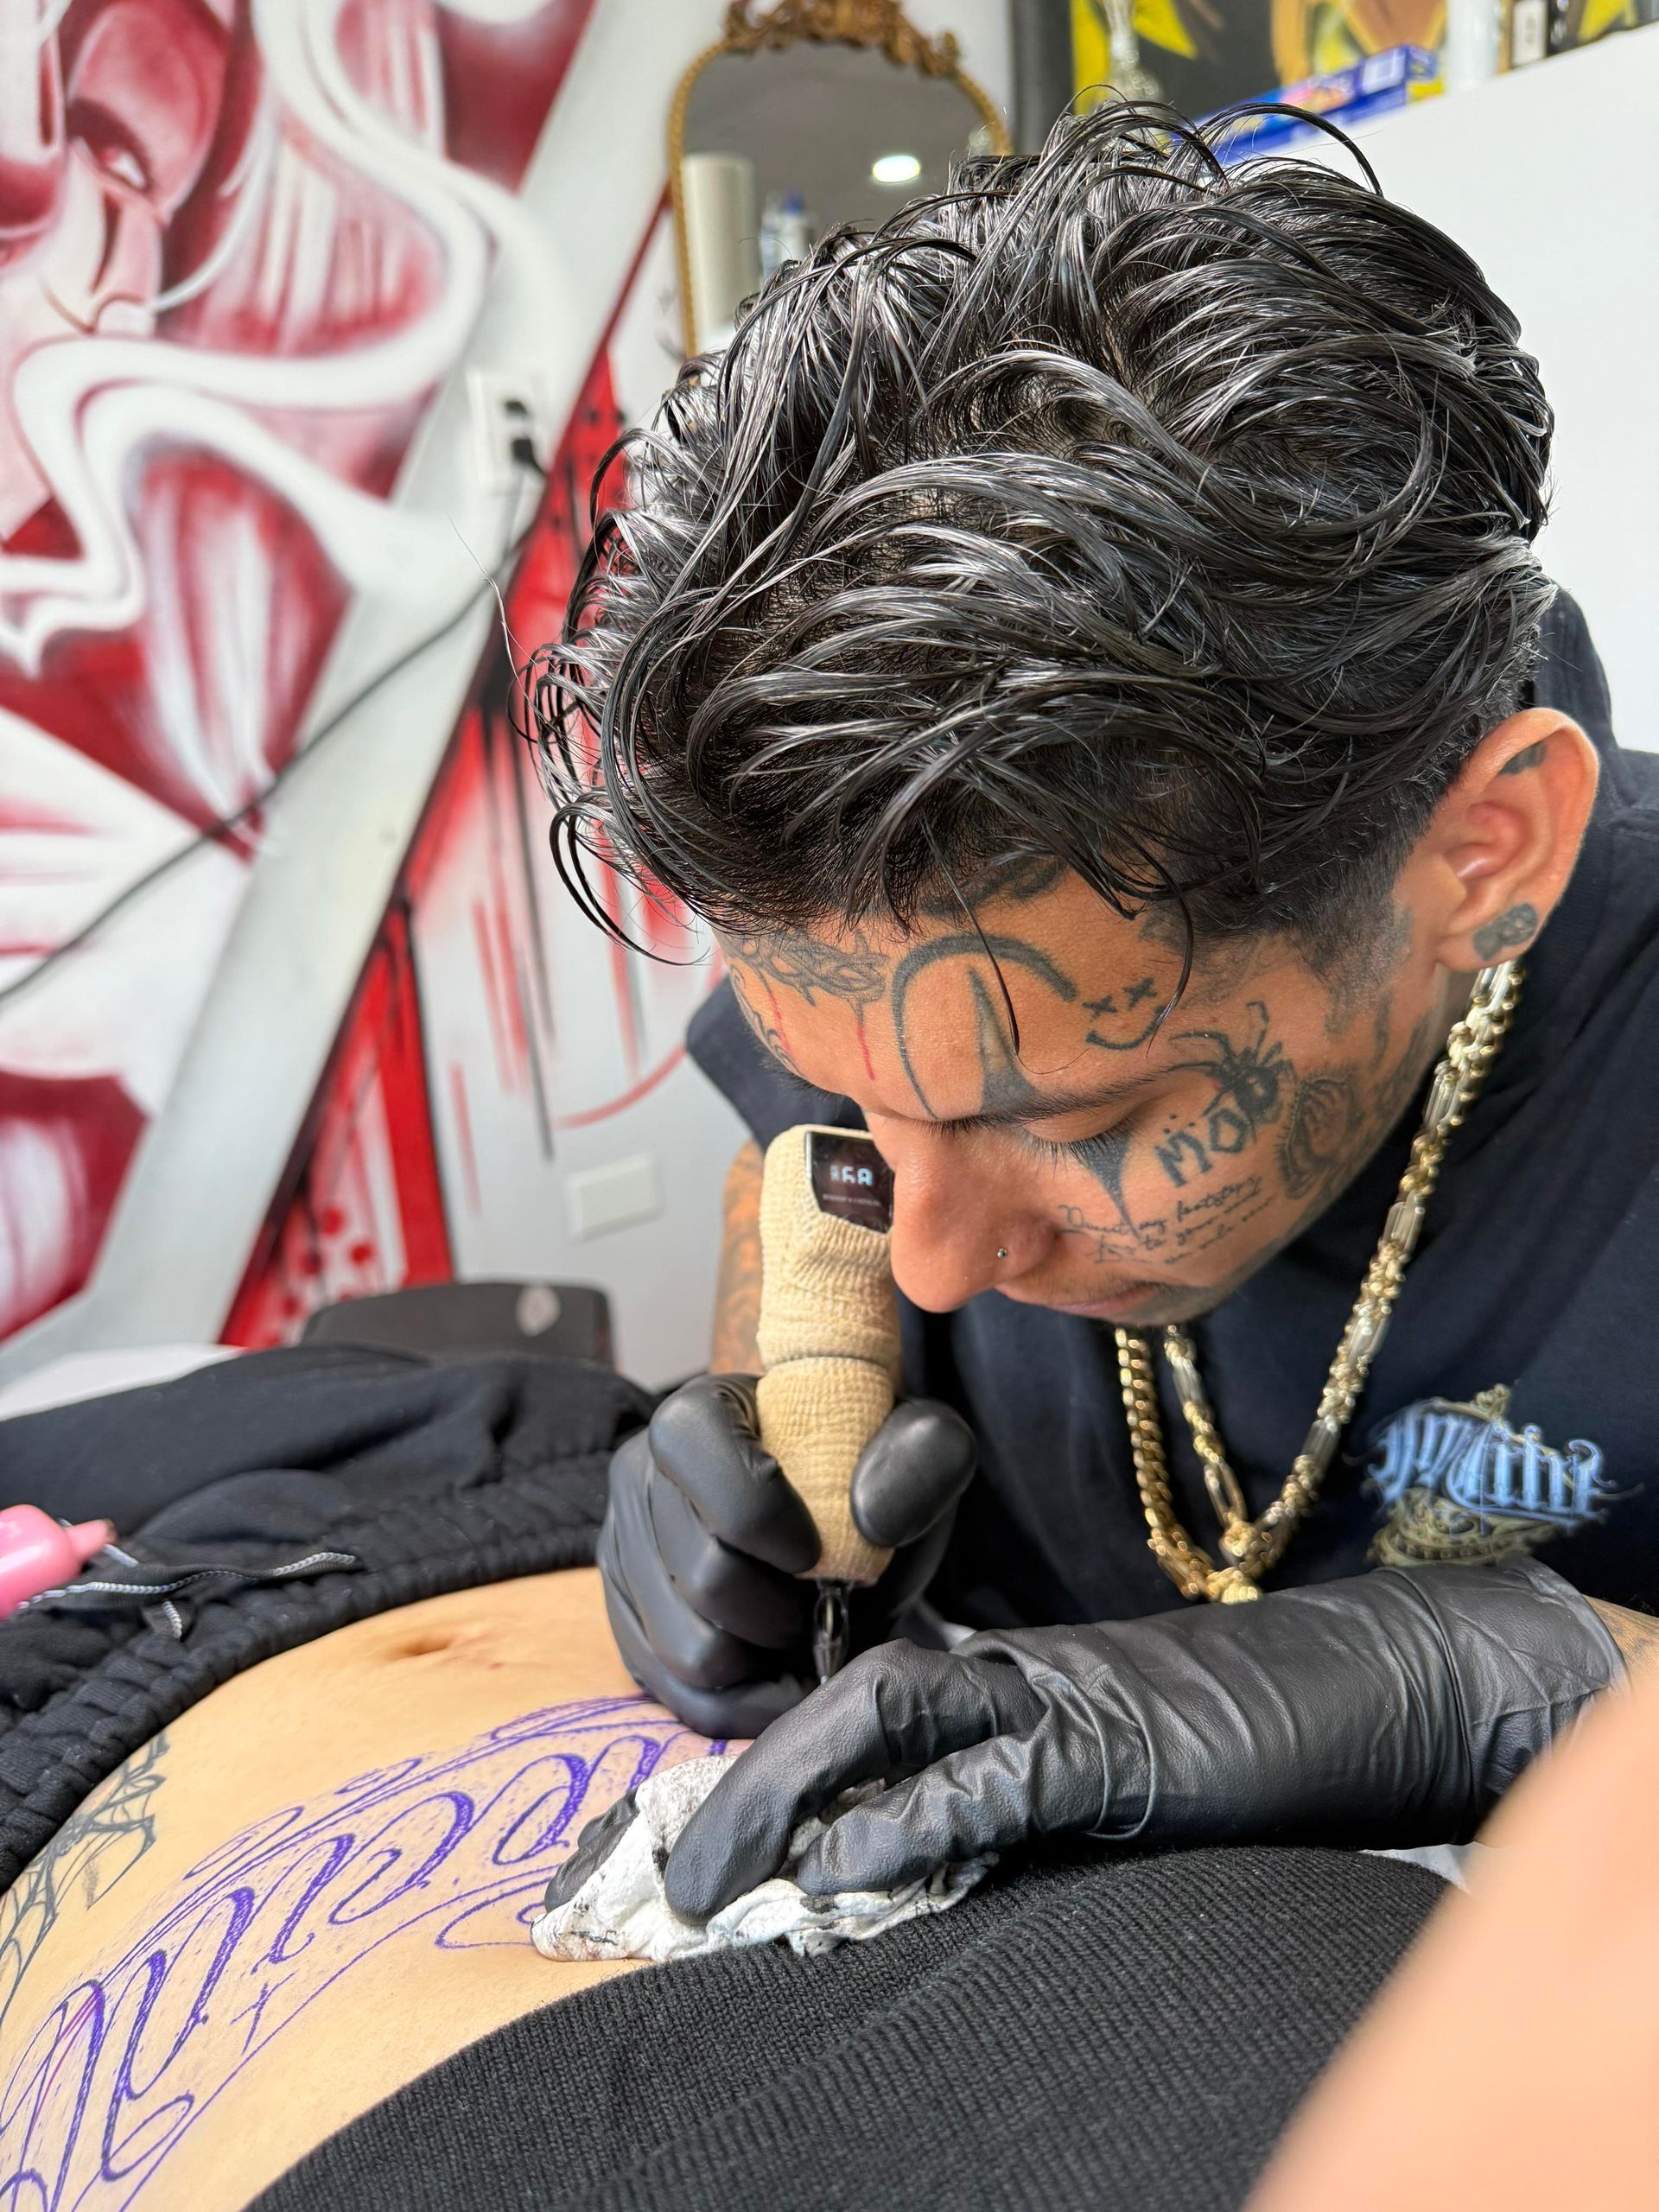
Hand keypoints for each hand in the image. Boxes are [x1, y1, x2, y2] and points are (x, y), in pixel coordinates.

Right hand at [599, 1373, 975, 1737]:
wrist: (845, 1517)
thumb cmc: (871, 1478)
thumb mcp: (918, 1451)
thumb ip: (918, 1460)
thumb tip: (872, 1515)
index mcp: (701, 1413)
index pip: (698, 1452)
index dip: (765, 1515)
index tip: (820, 1549)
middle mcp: (640, 1479)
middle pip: (706, 1576)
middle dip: (787, 1608)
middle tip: (825, 1600)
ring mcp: (625, 1556)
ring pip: (692, 1651)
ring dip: (767, 1658)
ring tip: (802, 1629)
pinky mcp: (630, 1627)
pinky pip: (684, 1699)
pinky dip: (750, 1701)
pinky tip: (787, 1670)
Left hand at [663, 1556, 1622, 1916]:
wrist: (1393, 1676)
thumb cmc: (1279, 1721)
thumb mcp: (1143, 1757)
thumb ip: (1054, 1786)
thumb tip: (959, 1847)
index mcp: (1032, 1677)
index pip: (883, 1695)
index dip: (794, 1754)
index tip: (733, 1828)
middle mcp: (1033, 1675)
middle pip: (859, 1696)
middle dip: (761, 1778)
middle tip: (687, 1872)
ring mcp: (1075, 1701)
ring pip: (896, 1715)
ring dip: (796, 1789)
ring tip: (727, 1870)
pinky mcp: (1125, 1748)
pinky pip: (996, 1784)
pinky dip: (910, 1823)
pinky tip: (844, 1866)